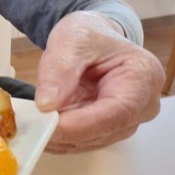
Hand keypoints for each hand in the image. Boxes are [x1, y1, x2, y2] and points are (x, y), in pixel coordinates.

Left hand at [34, 11, 164, 152]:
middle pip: (104, 130)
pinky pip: (84, 139)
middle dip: (65, 131)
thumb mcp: (71, 40)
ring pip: (91, 140)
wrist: (93, 36)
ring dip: (60, 136)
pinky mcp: (109, 128)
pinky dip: (60, 135)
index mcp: (144, 76)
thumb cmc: (91, 34)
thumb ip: (60, 70)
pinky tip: (40, 125)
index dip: (82, 124)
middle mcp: (143, 105)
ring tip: (31, 121)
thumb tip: (47, 104)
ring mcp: (127, 120)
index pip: (117, 112)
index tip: (50, 124)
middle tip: (31, 123)